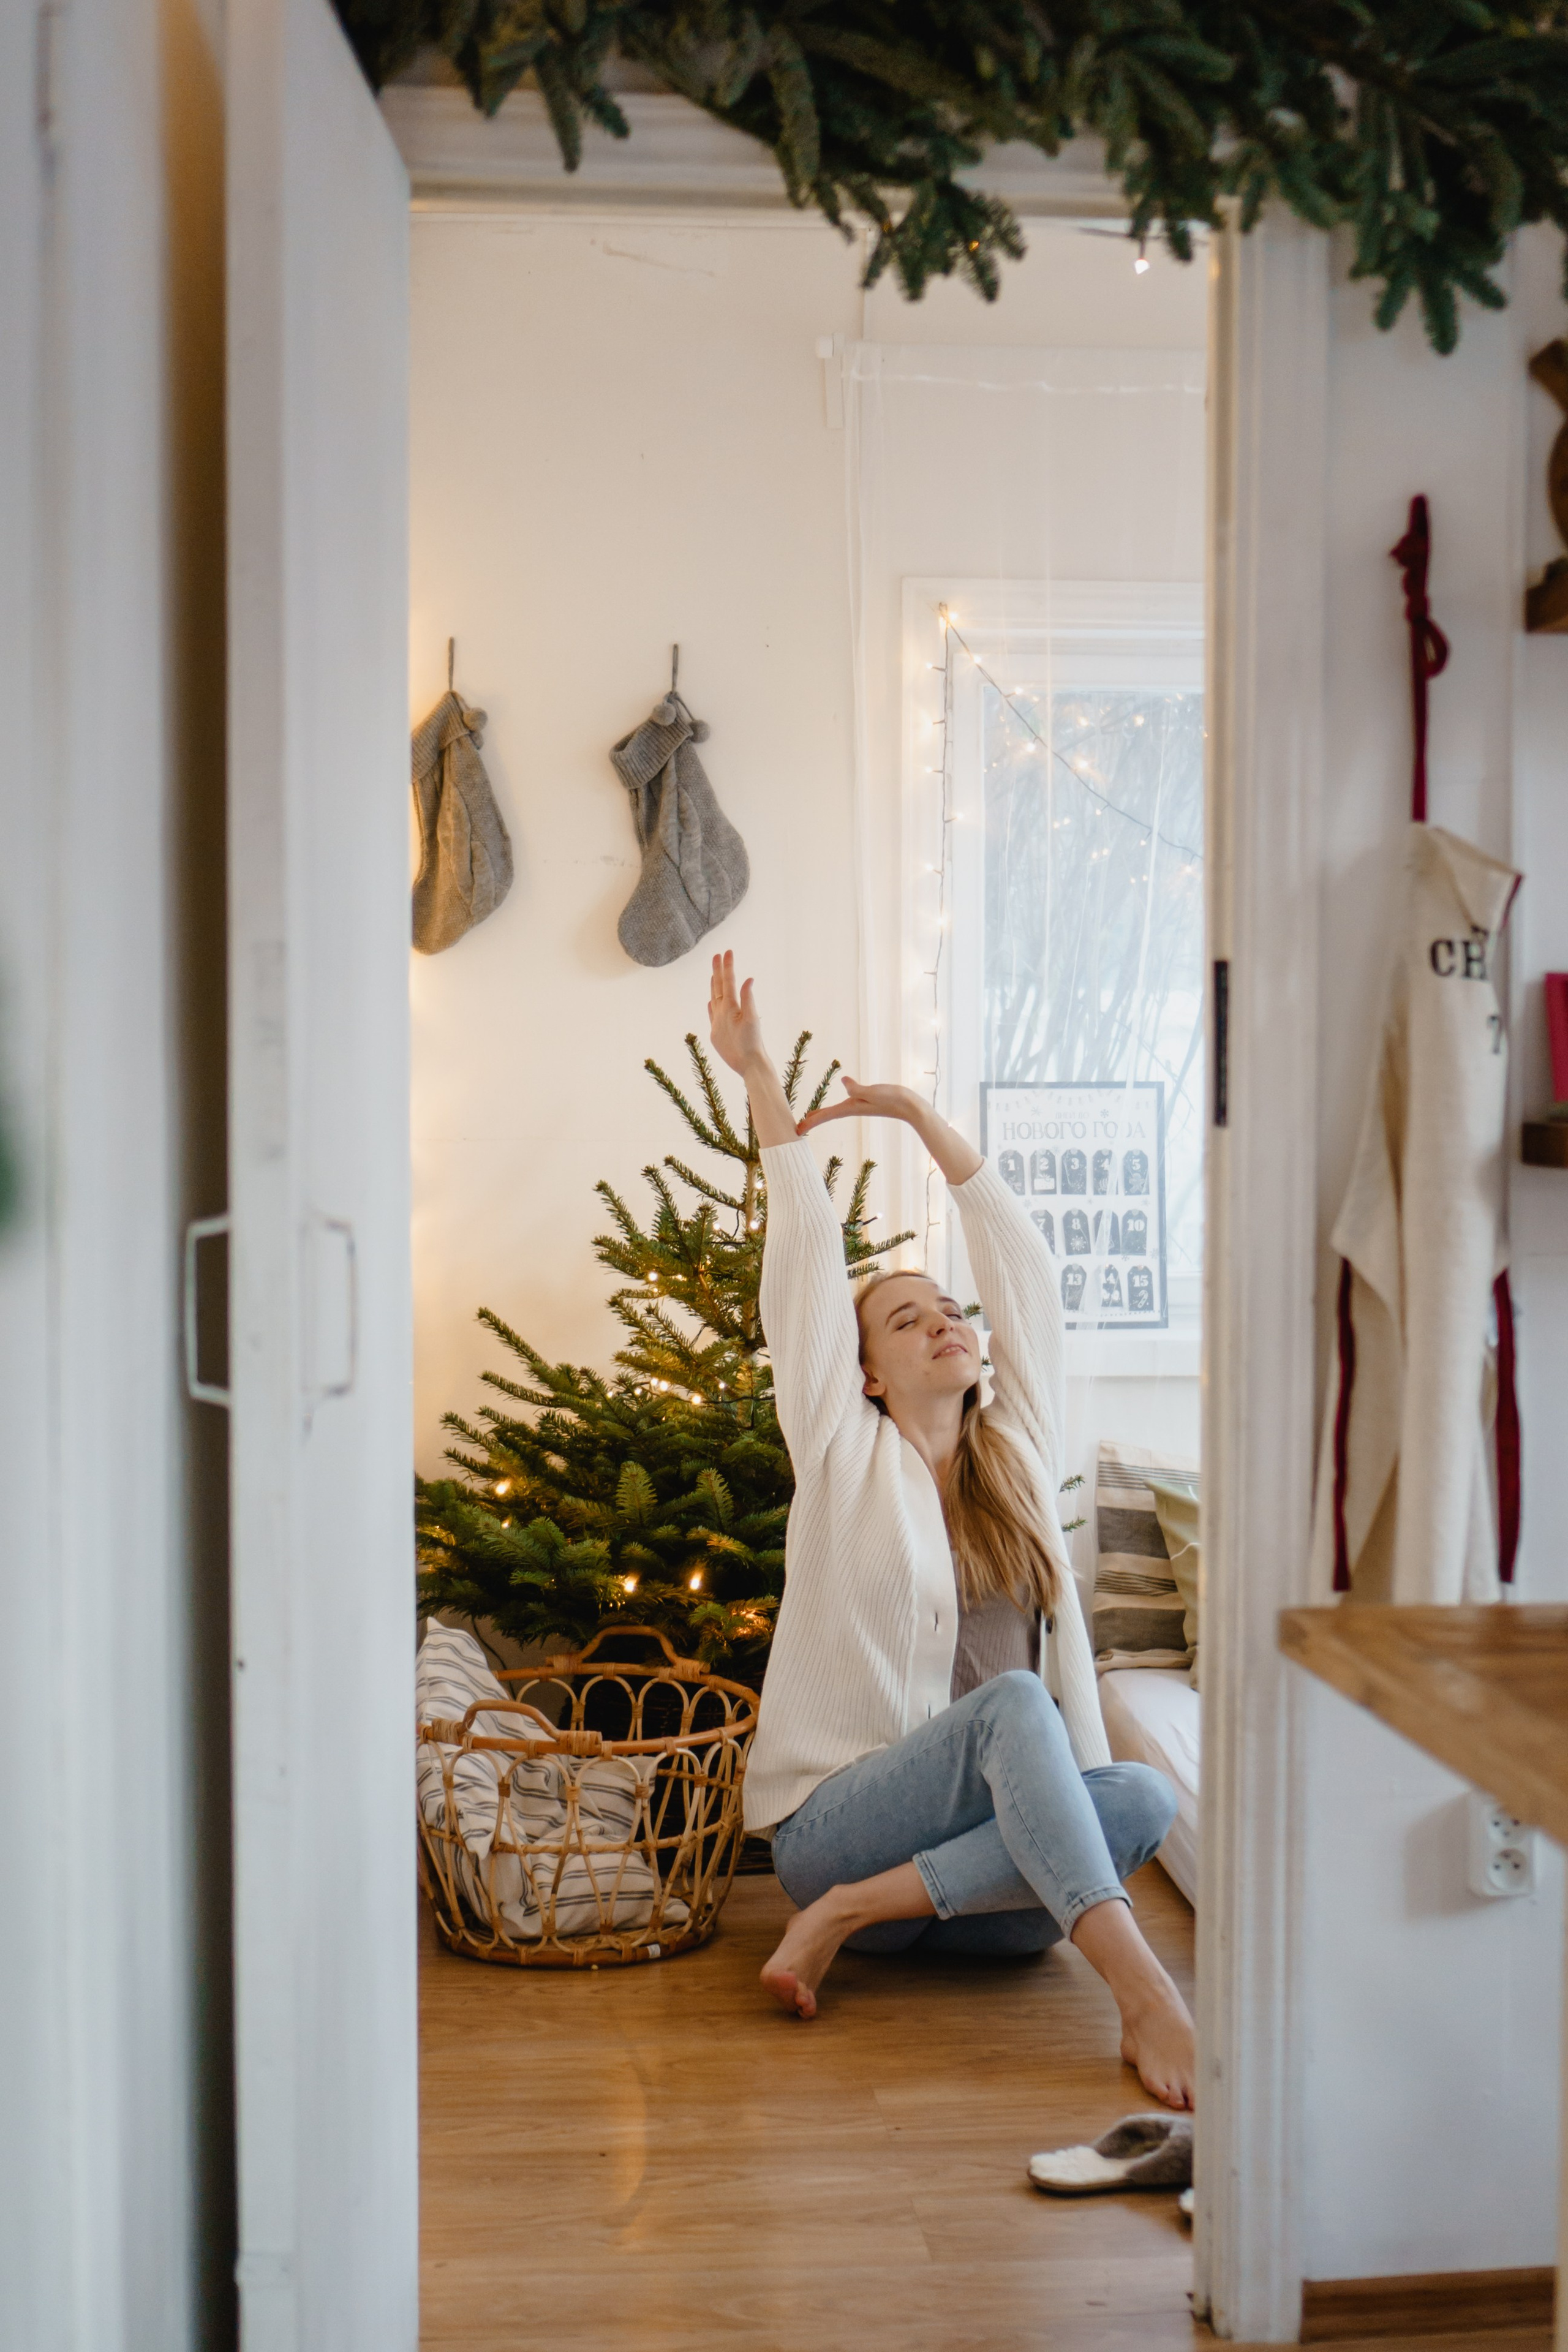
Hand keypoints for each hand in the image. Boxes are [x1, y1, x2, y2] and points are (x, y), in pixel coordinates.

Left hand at [708, 950, 767, 1076]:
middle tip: (717, 955)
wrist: (749, 1067)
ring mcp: (716, 1025)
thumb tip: (748, 979)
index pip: (727, 981)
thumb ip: (748, 998)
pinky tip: (712, 1001)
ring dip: (713, 986)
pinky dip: (712, 1004)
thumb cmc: (753, 1044)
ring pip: (713, 1000)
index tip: (727, 951)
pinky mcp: (716, 1036)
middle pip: (717, 988)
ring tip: (713, 974)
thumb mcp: (753, 1019)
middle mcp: (719, 1014)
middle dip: (717, 971)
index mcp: (729, 1008)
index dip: (727, 965)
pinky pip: (712, 1015)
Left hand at [798, 1077, 927, 1133]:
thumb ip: (857, 1088)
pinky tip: (837, 1105)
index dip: (810, 1122)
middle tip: (797, 1128)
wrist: (910, 1107)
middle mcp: (852, 1108)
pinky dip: (835, 1108)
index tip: (797, 1130)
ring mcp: (859, 1107)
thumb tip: (844, 1081)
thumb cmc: (893, 1099)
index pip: (825, 1115)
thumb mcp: (873, 1091)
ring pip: (834, 1112)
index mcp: (851, 1107)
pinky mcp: (866, 1102)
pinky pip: (844, 1107)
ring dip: (822, 1115)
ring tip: (811, 1117)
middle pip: (827, 1116)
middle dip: (812, 1121)